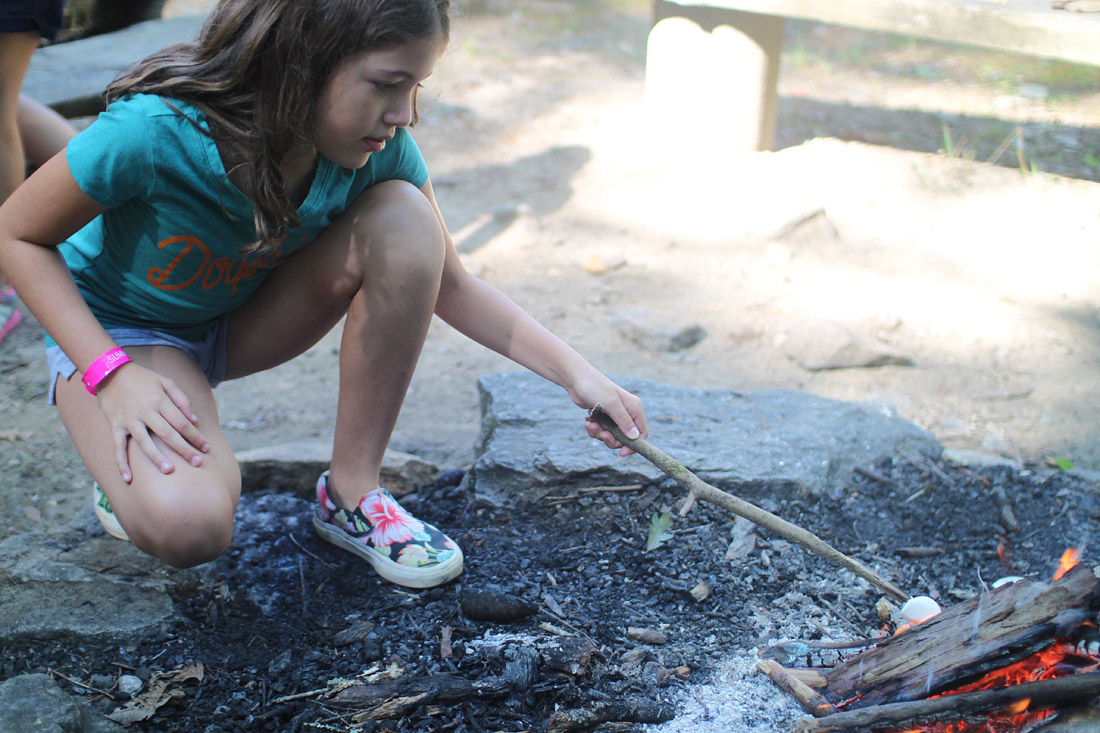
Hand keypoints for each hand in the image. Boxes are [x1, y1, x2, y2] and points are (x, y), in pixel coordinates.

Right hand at [95, 363, 210, 481]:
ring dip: (156, 457)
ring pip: (144, 442)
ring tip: (169, 471)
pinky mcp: (115, 425)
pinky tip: (128, 478)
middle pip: (168, 434)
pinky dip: (121, 463)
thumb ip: (182, 400)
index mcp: (160, 400)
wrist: (110, 373)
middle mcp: (145, 411)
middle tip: (197, 463)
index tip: (206, 448)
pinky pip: (118, 446)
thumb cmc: (143, 379)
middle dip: (184, 450)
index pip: (182, 423)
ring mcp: (129, 420)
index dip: (195, 436)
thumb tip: (194, 420)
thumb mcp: (166, 381)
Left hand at [569, 370, 647, 456]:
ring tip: (591, 425)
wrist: (576, 379)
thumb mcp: (612, 405)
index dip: (634, 445)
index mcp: (634, 408)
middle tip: (602, 435)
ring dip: (600, 434)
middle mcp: (626, 413)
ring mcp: (614, 415)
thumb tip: (635, 438)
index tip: (621, 452)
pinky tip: (588, 423)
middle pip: (625, 438)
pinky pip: (601, 431)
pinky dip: (594, 430)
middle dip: (612, 440)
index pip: (642, 433)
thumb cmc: (595, 388)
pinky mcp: (603, 417)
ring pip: (612, 436)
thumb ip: (624, 421)